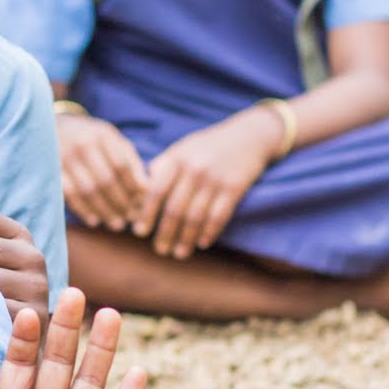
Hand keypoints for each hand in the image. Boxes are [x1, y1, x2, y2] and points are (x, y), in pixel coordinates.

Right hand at [58, 112, 148, 230]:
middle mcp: (83, 145)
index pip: (122, 165)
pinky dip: (83, 210)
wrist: (52, 127)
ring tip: (117, 224)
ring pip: (89, 190)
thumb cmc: (90, 137)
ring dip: (105, 210)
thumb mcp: (111, 139)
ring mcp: (65, 158)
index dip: (133, 186)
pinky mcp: (52, 170)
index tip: (142, 202)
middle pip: (106, 180)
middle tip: (131, 218)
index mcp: (103, 135)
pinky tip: (94, 220)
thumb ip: (129, 159)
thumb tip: (146, 188)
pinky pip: (69, 194)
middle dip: (121, 202)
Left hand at [133, 108, 279, 258]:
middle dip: (165, 233)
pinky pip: (219, 216)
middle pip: (174, 209)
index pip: (155, 191)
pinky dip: (209, 232)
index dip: (146, 214)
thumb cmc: (208, 145)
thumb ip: (162, 168)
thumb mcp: (182, 149)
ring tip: (179, 253)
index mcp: (177, 159)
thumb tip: (140, 193)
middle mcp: (194, 169)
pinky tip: (202, 244)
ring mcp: (215, 179)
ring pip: (196, 217)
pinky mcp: (235, 188)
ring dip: (186, 239)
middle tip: (160, 250)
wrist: (249, 135)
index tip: (139, 232)